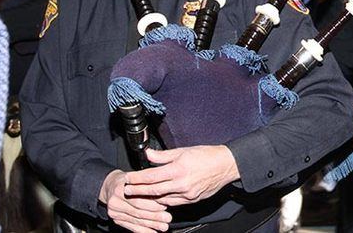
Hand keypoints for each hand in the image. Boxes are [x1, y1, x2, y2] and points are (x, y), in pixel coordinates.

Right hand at [98, 170, 170, 232]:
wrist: (110, 185)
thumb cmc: (128, 180)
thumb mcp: (136, 178)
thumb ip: (147, 185)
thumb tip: (165, 195)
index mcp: (120, 188)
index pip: (138, 198)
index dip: (152, 202)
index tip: (165, 206)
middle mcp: (115, 201)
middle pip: (137, 210)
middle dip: (155, 215)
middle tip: (167, 218)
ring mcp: (114, 211)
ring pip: (136, 219)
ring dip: (152, 224)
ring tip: (164, 226)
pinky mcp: (116, 219)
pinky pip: (131, 226)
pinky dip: (144, 230)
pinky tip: (153, 232)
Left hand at [124, 146, 239, 206]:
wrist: (226, 165)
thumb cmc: (207, 155)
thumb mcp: (183, 150)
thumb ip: (163, 155)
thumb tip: (148, 154)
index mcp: (179, 169)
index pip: (151, 177)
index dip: (137, 179)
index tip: (128, 178)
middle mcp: (182, 184)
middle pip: (153, 191)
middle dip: (138, 191)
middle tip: (127, 191)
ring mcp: (187, 194)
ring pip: (162, 199)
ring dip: (149, 198)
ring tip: (139, 195)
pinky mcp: (192, 200)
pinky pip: (173, 203)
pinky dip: (163, 201)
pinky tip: (157, 198)